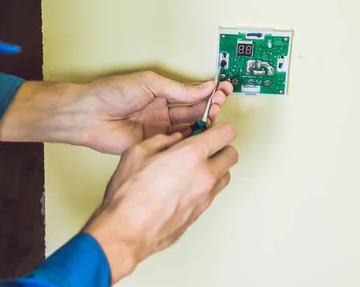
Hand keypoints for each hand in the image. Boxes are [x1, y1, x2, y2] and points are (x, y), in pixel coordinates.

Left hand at [79, 71, 232, 154]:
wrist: (88, 114)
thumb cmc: (110, 94)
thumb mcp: (150, 83)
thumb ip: (178, 89)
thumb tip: (202, 87)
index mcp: (161, 94)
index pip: (191, 94)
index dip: (207, 93)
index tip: (221, 89)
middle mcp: (161, 112)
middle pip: (193, 112)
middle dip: (209, 107)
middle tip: (219, 104)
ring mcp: (158, 129)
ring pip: (187, 129)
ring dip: (202, 123)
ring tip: (213, 117)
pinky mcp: (152, 145)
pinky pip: (175, 145)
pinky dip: (188, 141)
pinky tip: (197, 136)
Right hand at [83, 122, 237, 282]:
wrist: (127, 231)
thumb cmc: (130, 195)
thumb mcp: (138, 152)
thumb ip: (161, 140)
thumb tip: (173, 138)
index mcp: (192, 155)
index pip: (226, 133)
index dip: (219, 128)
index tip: (209, 129)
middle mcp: (205, 176)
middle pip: (232, 154)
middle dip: (221, 147)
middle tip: (204, 146)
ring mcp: (205, 197)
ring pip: (226, 175)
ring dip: (216, 167)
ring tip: (194, 167)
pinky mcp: (200, 213)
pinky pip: (213, 193)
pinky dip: (205, 185)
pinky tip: (186, 185)